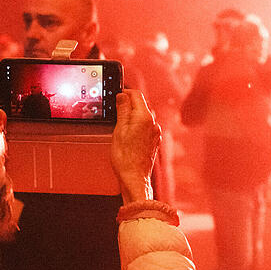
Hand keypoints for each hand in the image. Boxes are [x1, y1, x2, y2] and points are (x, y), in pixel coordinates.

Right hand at [111, 89, 160, 203]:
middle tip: (115, 110)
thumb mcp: (119, 129)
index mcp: (144, 117)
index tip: (116, 94)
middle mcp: (153, 123)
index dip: (125, 92)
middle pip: (141, 105)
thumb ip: (122, 110)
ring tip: (120, 125)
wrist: (134, 177)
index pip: (136, 95)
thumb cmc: (125, 157)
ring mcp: (155, 132)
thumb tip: (122, 95)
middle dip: (129, 104)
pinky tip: (128, 135)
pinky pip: (146, 127)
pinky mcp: (155, 141)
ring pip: (143, 116)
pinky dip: (137, 126)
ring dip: (133, 116)